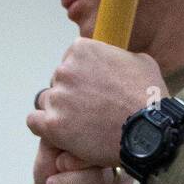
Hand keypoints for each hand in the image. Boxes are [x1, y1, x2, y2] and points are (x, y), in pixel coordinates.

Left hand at [27, 38, 166, 166]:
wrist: (149, 132)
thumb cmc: (148, 98)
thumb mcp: (140, 61)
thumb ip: (117, 56)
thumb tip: (113, 58)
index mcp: (82, 49)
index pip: (69, 61)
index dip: (82, 77)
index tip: (92, 90)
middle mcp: (65, 70)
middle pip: (57, 81)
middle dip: (70, 94)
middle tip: (89, 110)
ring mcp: (57, 97)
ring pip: (47, 102)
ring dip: (59, 112)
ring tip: (80, 125)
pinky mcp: (52, 124)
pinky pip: (34, 122)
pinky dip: (45, 128)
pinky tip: (60, 134)